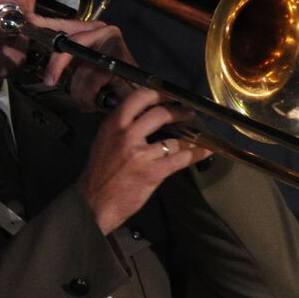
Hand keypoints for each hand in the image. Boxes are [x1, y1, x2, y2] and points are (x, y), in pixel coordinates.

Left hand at [28, 15, 135, 111]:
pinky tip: (99, 100)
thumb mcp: (82, 66)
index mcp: (94, 29)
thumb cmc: (109, 83)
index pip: (65, 24)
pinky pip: (92, 83)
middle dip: (57, 66)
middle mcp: (105, 32)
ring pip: (80, 71)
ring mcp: (115, 45)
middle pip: (69, 46)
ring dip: (79, 93)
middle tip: (50, 81)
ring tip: (88, 99)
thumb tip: (37, 38)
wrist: (139, 95)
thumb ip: (66, 57)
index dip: (46, 23)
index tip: (28, 20)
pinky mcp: (121, 62)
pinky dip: (91, 98)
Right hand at [77, 87, 209, 233]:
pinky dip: (195, 154)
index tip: (169, 96)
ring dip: (190, 138)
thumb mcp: (103, 142)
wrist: (93, 203)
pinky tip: (205, 152)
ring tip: (197, 137)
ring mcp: (141, 154)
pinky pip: (181, 158)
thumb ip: (120, 129)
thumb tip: (142, 120)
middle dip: (178, 112)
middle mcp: (127, 135)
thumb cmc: (98, 175)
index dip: (158, 94)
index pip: (138, 98)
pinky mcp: (153, 172)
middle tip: (188, 114)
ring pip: (174, 139)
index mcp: (113, 125)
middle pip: (160, 114)